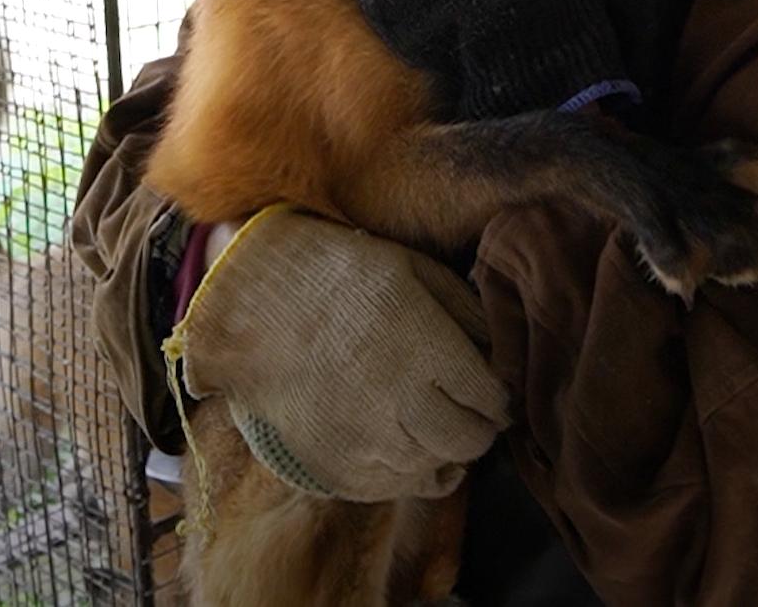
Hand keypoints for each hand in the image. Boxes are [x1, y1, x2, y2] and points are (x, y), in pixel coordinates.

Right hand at [173, 207, 509, 500]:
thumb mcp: (414, 270)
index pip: (491, 399)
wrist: (259, 303)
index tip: (491, 388)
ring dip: (444, 450)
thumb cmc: (343, 275)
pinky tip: (404, 443)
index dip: (498, 395)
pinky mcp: (337, 465)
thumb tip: (498, 353)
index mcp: (427, 349)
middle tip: (469, 409)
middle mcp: (401, 402)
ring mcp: (366, 441)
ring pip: (435, 470)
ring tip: (434, 425)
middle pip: (469, 441)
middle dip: (479, 427)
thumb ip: (466, 312)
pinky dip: (408, 470)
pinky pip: (394, 487)